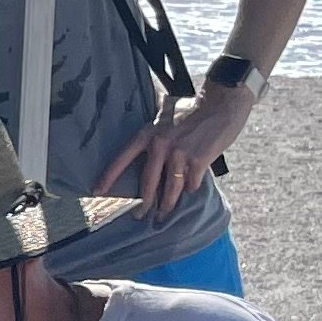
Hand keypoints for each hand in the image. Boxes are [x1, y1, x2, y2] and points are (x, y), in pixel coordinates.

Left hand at [100, 80, 256, 218]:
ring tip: (163, 214)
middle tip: (139, 216)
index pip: (123, 158)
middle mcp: (160, 144)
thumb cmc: (193, 109)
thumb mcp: (164, 116)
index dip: (110, 176)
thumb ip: (155, 133)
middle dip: (143, 204)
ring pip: (170, 188)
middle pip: (147, 182)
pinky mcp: (198, 161)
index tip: (98, 191)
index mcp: (148, 133)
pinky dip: (191, 188)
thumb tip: (147, 151)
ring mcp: (179, 153)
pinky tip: (191, 189)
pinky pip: (191, 184)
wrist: (222, 104)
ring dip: (167, 204)